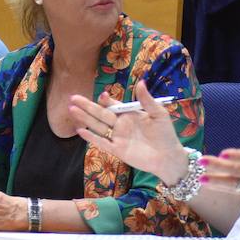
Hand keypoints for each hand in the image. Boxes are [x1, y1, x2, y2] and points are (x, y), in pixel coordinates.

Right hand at [68, 80, 189, 186]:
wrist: (168, 156)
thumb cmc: (165, 134)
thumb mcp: (158, 114)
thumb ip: (147, 100)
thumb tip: (140, 82)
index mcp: (129, 114)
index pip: (113, 105)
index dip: (106, 100)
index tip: (104, 95)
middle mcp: (120, 124)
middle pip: (100, 113)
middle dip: (87, 106)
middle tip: (73, 98)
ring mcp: (117, 137)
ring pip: (97, 126)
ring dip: (85, 118)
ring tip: (71, 110)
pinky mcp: (117, 150)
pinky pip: (101, 142)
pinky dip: (91, 137)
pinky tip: (80, 130)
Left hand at [200, 125, 239, 195]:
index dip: (237, 156)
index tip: (223, 153)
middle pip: (236, 170)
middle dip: (218, 167)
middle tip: (201, 162)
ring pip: (233, 183)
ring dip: (216, 181)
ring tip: (200, 178)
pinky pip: (235, 190)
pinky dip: (222, 188)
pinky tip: (209, 185)